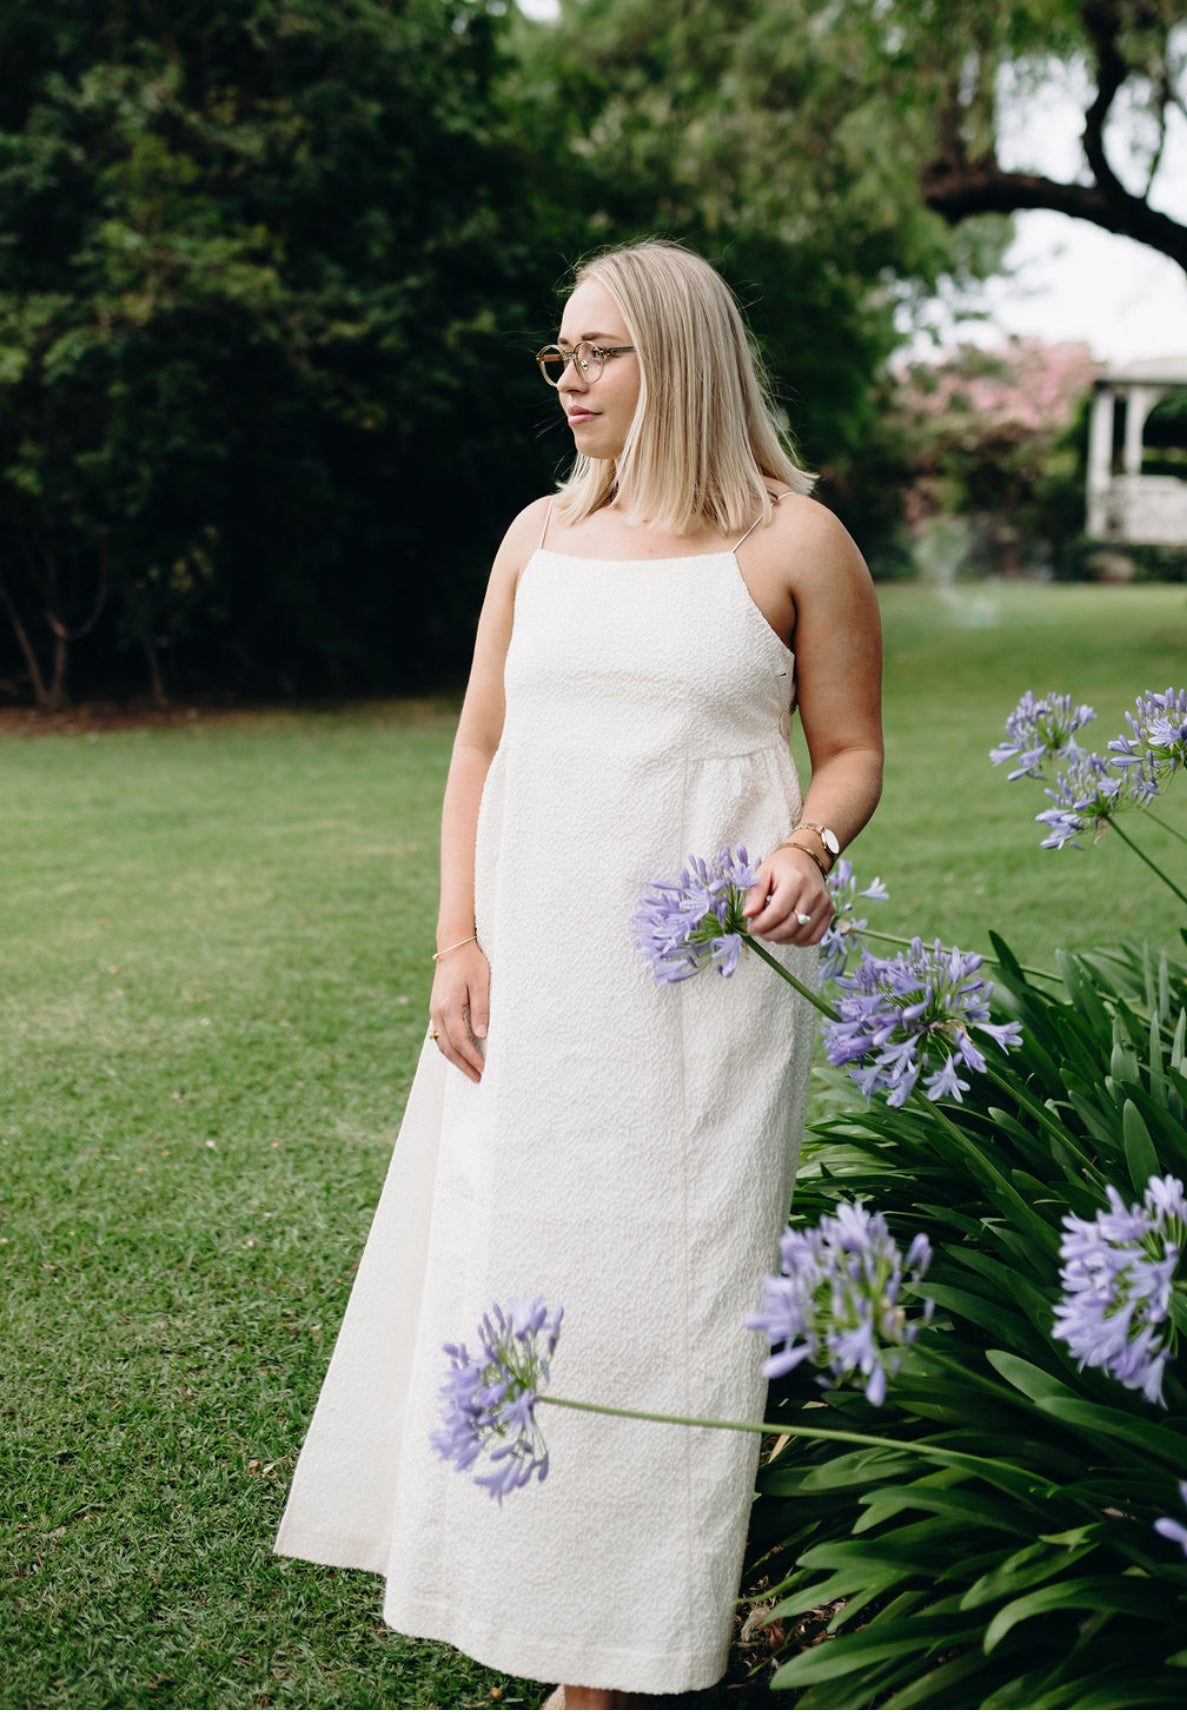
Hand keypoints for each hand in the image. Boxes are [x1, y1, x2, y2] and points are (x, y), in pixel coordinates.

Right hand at [428, 942, 489, 1082]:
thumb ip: (481, 1010)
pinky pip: (440, 1034)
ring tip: (470, 1071)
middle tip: (478, 1079)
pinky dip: (450, 1048)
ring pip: (442, 1043)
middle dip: (463, 1065)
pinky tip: (460, 1054)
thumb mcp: (481, 984)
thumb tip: (481, 1036)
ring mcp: (434, 1011)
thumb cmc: (471, 963)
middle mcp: (437, 1012)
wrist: (453, 946)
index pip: (460, 1041)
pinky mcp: (436, 1009)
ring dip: (455, 1060)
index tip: (485, 1069)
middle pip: (448, 1047)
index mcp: (448, 1007)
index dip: (472, 1057)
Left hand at [741, 845, 833, 946]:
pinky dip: (798, 941)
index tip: (751, 927)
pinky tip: (787, 933)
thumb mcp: (763, 872)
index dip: (761, 925)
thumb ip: (755, 894)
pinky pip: (814, 937)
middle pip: (789, 927)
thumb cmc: (782, 866)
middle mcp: (813, 893)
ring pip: (801, 936)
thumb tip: (747, 915)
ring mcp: (824, 904)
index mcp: (796, 881)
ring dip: (782, 939)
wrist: (806, 858)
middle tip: (759, 931)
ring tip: (772, 930)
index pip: (777, 913)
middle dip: (769, 934)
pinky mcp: (830, 911)